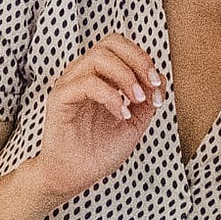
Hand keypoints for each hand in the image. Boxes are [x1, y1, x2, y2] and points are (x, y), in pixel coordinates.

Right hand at [29, 34, 160, 201]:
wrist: (74, 177)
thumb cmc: (98, 151)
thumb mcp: (134, 123)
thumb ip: (147, 100)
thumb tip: (160, 79)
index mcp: (99, 76)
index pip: (121, 47)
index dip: (143, 59)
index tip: (156, 86)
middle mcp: (83, 74)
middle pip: (110, 43)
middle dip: (138, 60)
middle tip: (150, 84)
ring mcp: (70, 84)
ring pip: (98, 57)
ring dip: (125, 76)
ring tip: (137, 100)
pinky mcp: (60, 99)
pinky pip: (86, 83)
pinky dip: (110, 96)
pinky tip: (121, 113)